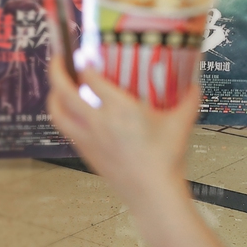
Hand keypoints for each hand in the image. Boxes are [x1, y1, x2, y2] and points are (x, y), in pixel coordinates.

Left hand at [47, 58, 198, 203]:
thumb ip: (189, 99)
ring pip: (57, 111)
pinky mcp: (86, 152)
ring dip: (53, 94)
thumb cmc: (166, 160)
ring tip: (56, 84)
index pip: (91, 77)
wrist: (153, 193)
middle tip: (58, 57)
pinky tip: (68, 111)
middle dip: (56, 69)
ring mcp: (89, 138)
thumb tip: (194, 83)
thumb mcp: (181, 123)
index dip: (84, 61)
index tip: (84, 52)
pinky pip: (65, 128)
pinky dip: (62, 114)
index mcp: (121, 109)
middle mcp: (99, 121)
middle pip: (64, 90)